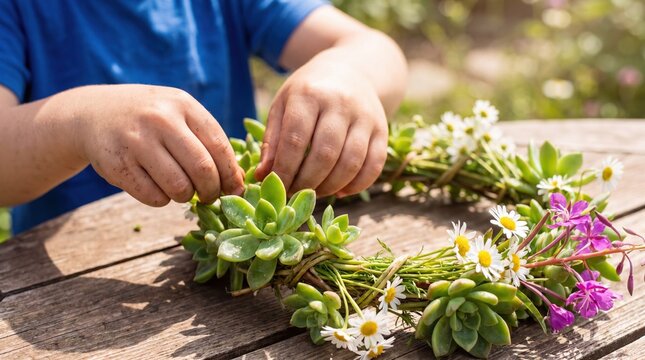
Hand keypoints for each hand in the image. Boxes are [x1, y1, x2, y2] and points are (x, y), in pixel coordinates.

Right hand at [75, 84, 243, 205]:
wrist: (92, 113)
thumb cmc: (149, 119)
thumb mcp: (178, 113)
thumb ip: (207, 140)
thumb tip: (238, 181)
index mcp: (183, 105)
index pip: (219, 146)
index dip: (231, 174)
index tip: (236, 189)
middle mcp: (161, 120)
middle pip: (203, 170)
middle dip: (212, 191)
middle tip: (210, 197)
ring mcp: (137, 142)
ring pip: (179, 187)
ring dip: (186, 197)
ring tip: (182, 190)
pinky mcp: (118, 164)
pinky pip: (154, 197)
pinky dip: (162, 200)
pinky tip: (158, 187)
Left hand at [255, 61, 387, 197]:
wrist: (351, 70)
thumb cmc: (309, 92)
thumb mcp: (284, 105)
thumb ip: (273, 140)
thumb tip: (263, 177)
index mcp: (309, 94)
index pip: (295, 140)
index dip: (285, 170)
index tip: (277, 187)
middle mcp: (340, 103)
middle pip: (325, 154)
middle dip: (307, 183)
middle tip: (295, 194)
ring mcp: (365, 116)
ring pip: (351, 163)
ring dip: (331, 187)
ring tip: (315, 193)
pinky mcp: (382, 130)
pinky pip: (374, 165)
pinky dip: (357, 185)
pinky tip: (340, 191)